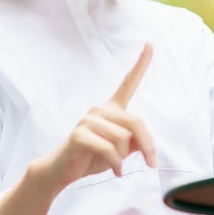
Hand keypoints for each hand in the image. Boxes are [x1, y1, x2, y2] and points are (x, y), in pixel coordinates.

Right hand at [41, 43, 156, 190]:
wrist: (63, 171)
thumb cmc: (93, 158)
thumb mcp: (122, 151)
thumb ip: (137, 142)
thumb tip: (146, 143)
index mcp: (112, 109)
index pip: (129, 82)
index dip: (141, 63)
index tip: (150, 43)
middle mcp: (101, 109)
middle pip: (136, 124)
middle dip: (147, 147)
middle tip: (151, 164)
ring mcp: (89, 120)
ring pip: (124, 140)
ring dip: (124, 158)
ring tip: (117, 165)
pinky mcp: (80, 134)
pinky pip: (110, 150)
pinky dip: (116, 164)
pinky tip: (115, 171)